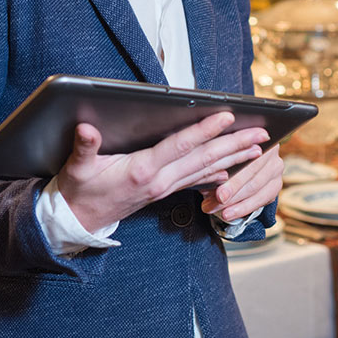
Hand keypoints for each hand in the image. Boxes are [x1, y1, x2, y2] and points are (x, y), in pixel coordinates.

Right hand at [57, 112, 269, 232]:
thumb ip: (84, 147)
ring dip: (233, 159)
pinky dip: (216, 175)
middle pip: (203, 159)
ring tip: (257, 149)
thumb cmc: (78, 190)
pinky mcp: (163, 193)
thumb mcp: (76, 167)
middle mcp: (159, 181)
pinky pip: (195, 182)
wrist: (78, 221)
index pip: (179, 147)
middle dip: (234, 145)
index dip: (203, 130)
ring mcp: (163, 189)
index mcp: (142, 171)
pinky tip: (230, 172)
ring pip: (205, 171)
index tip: (226, 116)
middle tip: (261, 134)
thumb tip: (85, 129)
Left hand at [199, 144, 283, 222]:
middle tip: (213, 206)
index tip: (218, 194)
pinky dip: (244, 208)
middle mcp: (270, 150)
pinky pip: (263, 199)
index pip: (247, 160)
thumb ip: (214, 162)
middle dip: (232, 194)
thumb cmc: (221, 153)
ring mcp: (275, 167)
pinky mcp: (275, 183)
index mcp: (255, 136)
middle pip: (253, 176)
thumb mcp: (215, 153)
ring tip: (217, 211)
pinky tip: (230, 214)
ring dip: (235, 203)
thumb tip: (202, 181)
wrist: (238, 158)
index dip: (233, 179)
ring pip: (257, 189)